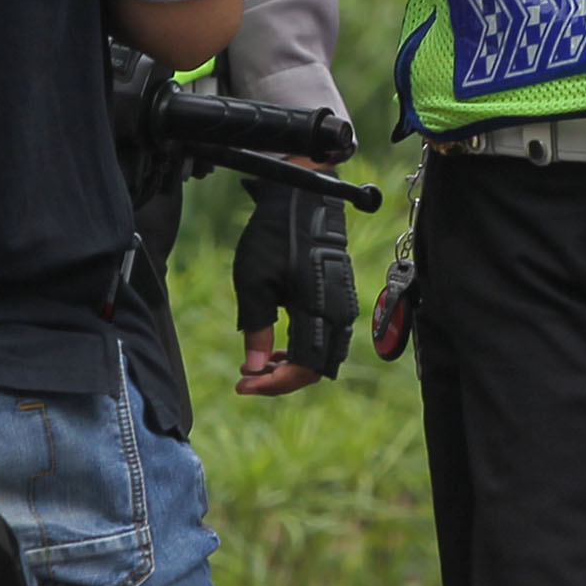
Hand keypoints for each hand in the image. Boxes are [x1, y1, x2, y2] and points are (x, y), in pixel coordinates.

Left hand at [233, 179, 353, 393]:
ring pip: (322, 357)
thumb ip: (257, 327)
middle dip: (280, 381)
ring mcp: (342, 307)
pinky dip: (301, 351)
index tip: (243, 383)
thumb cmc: (274, 236)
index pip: (304, 369)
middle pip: (316, 370)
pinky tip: (276, 348)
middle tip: (245, 378)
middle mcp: (337, 314)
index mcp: (318, 310)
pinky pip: (325, 339)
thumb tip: (255, 368)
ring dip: (290, 368)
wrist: (301, 201)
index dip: (273, 384)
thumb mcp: (254, 282)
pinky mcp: (339, 300)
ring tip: (256, 364)